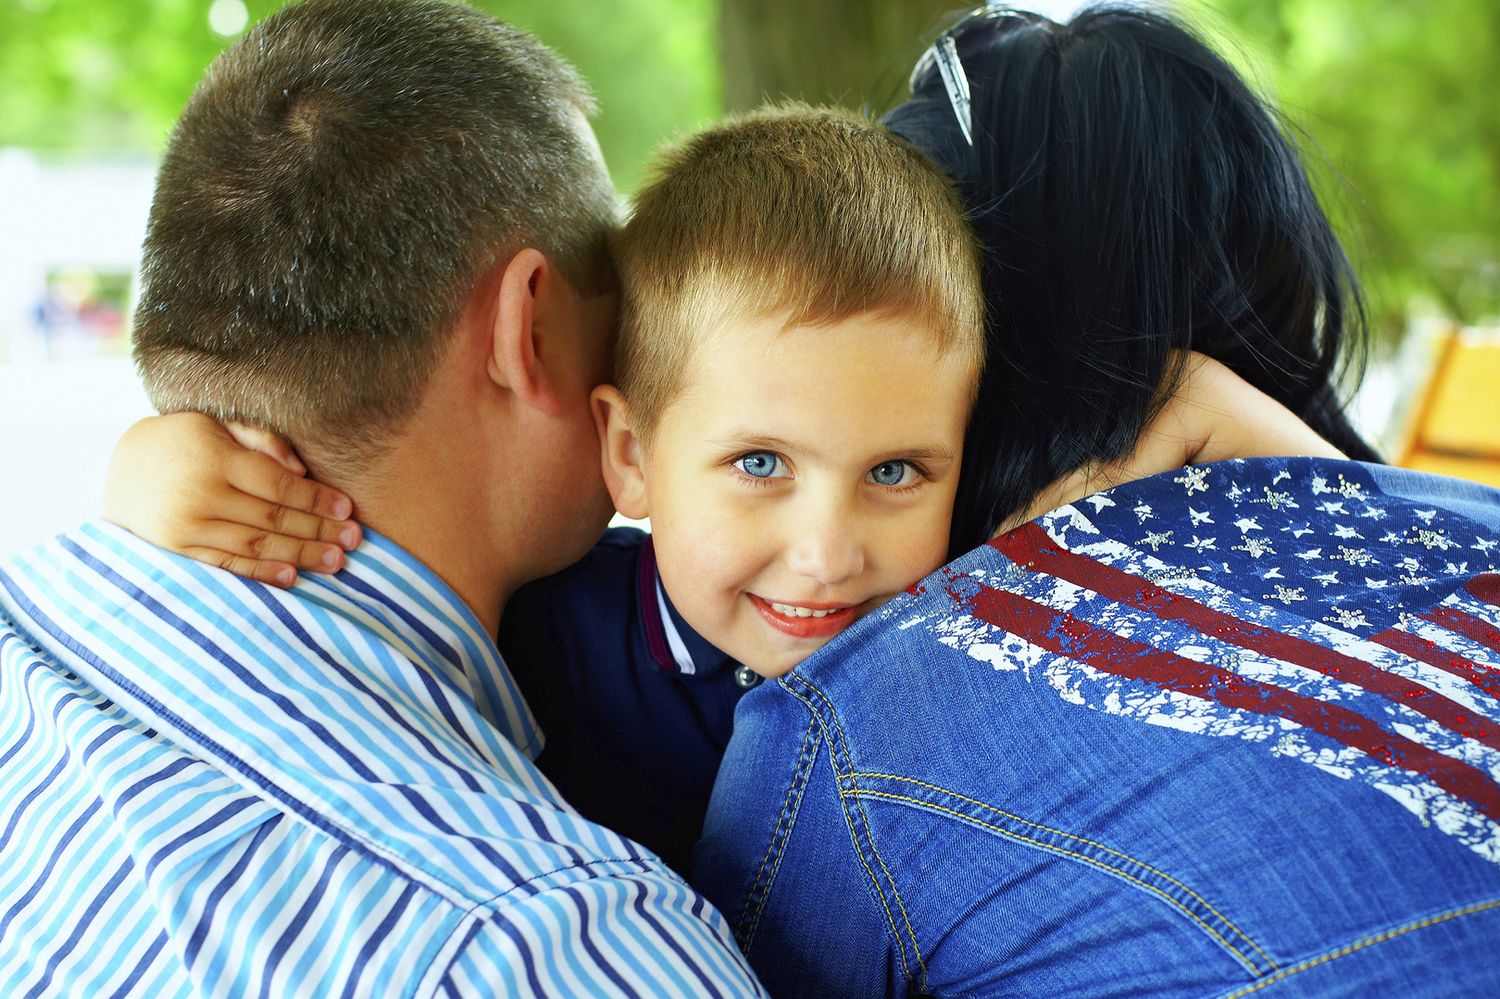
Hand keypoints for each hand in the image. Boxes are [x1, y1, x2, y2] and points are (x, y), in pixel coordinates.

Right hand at [102, 413, 361, 586]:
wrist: (124, 468)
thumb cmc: (184, 441)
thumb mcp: (217, 425)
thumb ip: (260, 439)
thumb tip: (300, 470)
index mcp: (215, 457)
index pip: (277, 484)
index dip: (316, 499)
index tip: (348, 509)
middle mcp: (200, 493)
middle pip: (273, 518)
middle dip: (318, 530)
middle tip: (354, 540)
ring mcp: (187, 525)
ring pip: (255, 544)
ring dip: (300, 555)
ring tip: (336, 561)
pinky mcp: (178, 548)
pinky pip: (227, 563)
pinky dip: (261, 572)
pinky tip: (291, 577)